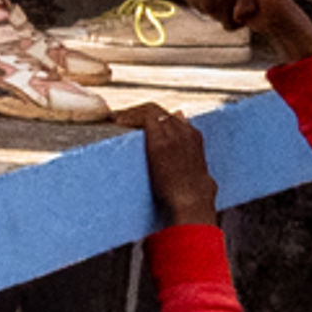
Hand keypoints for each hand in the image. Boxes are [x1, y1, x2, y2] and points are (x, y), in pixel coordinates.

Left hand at [121, 103, 217, 224]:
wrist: (192, 200)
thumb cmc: (193, 192)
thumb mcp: (197, 169)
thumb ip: (191, 155)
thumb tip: (191, 146)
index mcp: (193, 136)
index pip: (170, 116)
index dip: (152, 116)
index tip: (137, 122)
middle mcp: (184, 130)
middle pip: (158, 111)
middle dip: (137, 112)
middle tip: (119, 118)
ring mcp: (172, 135)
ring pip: (150, 111)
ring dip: (130, 112)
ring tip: (114, 118)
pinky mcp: (159, 142)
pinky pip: (144, 118)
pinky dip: (129, 117)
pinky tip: (116, 121)